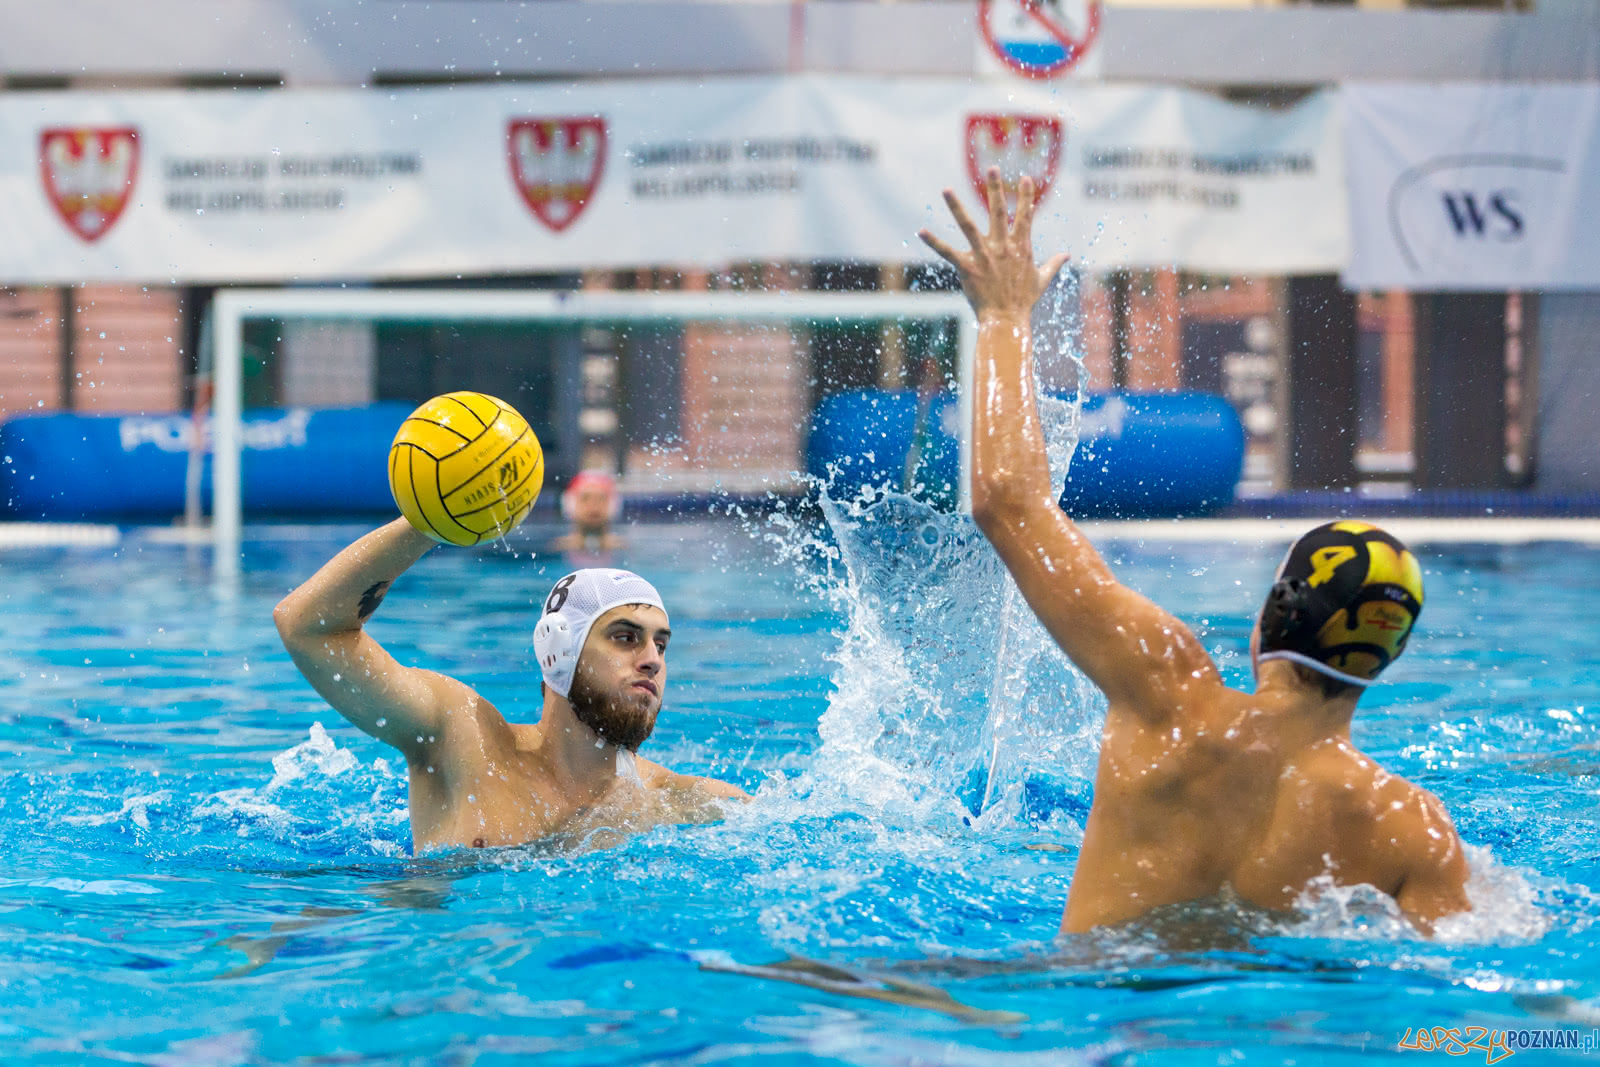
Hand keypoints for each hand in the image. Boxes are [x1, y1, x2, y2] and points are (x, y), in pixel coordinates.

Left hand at [918, 167, 1069, 321]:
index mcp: (1020, 247)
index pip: (1025, 216)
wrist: (1007, 320)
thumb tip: (1067, 255)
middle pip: (998, 211)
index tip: (1025, 178)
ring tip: (946, 189)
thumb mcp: (1042, 280)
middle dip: (995, 188)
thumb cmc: (1024, 302)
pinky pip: (947, 252)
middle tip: (992, 168)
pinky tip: (921, 231)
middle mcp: (1002, 247)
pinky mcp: (967, 267)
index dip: (1025, 196)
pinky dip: (934, 242)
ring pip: (968, 225)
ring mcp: (984, 255)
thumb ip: (1053, 264)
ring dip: (955, 207)